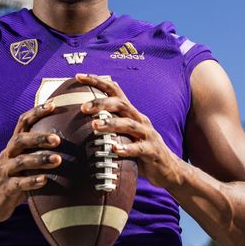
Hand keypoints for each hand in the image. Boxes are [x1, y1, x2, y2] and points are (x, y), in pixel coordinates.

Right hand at [0, 101, 61, 222]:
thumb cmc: (16, 179)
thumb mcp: (26, 162)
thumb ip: (40, 151)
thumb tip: (71, 139)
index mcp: (14, 145)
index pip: (23, 122)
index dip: (36, 112)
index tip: (53, 104)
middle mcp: (8, 154)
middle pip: (20, 139)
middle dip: (39, 138)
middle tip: (57, 139)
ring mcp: (5, 171)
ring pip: (21, 161)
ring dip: (39, 159)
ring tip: (57, 160)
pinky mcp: (5, 188)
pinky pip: (18, 183)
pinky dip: (32, 181)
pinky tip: (44, 180)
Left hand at [75, 73, 182, 189]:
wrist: (168, 168)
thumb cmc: (139, 151)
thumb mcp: (123, 135)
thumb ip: (107, 128)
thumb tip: (76, 126)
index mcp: (130, 113)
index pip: (114, 90)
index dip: (97, 81)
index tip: (79, 77)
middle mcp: (139, 119)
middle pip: (121, 104)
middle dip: (101, 103)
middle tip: (83, 108)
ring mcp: (147, 134)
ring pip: (129, 124)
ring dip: (111, 124)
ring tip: (94, 126)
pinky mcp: (152, 151)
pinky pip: (139, 148)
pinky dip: (126, 148)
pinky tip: (114, 149)